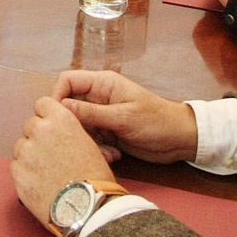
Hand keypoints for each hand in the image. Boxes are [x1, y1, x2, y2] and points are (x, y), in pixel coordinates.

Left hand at [11, 96, 116, 234]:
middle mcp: (40, 130)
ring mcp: (25, 151)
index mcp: (61, 120)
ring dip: (30, 154)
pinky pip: (16, 165)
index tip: (51, 128)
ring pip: (21, 146)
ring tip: (47, 173)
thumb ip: (70, 132)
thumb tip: (63, 132)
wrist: (87, 209)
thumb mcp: (90, 145)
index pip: (42, 104)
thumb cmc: (95, 179)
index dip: (47, 116)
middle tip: (51, 155)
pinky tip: (40, 183)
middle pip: (30, 125)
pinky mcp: (17, 172)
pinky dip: (24, 172)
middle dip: (38, 137)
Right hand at [51, 70, 198, 164]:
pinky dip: (98, 149)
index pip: (67, 81)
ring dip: (89, 142)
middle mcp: (98, 97)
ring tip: (107, 152)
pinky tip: (113, 156)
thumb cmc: (157, 122)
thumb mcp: (123, 118)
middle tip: (83, 142)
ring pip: (79, 126)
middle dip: (74, 126)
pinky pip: (91, 139)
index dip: (57, 96)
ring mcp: (102, 115)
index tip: (55, 118)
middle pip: (69, 106)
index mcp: (102, 84)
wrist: (181, 141)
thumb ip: (91, 113)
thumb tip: (60, 107)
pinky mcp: (107, 132)